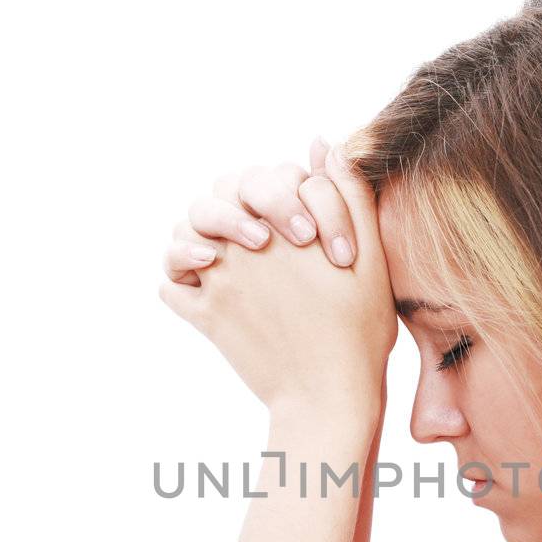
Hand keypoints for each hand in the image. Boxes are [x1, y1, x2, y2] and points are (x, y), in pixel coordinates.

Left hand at [158, 141, 394, 415]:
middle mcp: (241, 248)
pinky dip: (181, 280)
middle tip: (265, 237)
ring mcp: (219, 282)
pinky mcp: (206, 318)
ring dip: (200, 235)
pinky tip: (207, 283)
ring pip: (184, 234)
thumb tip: (319, 144)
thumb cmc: (359, 329)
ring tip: (227, 251)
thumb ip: (347, 193)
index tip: (311, 235)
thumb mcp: (370, 255)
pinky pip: (171, 286)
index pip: (264, 180)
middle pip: (216, 198)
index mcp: (281, 226)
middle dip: (237, 206)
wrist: (329, 396)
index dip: (287, 196)